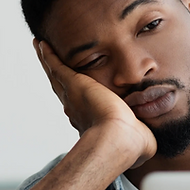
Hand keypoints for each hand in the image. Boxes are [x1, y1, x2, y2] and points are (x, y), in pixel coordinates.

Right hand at [34, 39, 155, 167]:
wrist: (118, 139)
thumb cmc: (130, 145)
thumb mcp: (138, 137)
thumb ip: (141, 137)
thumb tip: (150, 142)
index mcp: (90, 121)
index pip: (80, 106)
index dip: (74, 98)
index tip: (71, 92)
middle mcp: (76, 109)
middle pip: (61, 87)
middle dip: (54, 75)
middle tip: (46, 62)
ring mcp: (72, 96)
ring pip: (55, 74)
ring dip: (47, 62)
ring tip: (40, 48)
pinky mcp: (73, 84)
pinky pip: (56, 65)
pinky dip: (47, 55)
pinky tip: (42, 43)